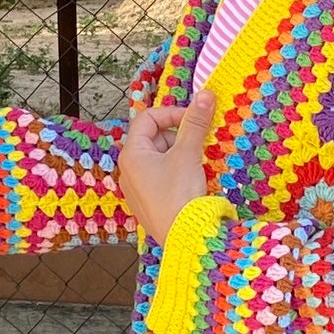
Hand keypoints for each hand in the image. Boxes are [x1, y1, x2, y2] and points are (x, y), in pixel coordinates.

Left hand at [118, 87, 217, 246]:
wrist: (184, 239)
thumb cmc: (180, 195)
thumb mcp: (188, 154)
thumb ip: (195, 123)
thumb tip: (205, 94)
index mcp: (131, 154)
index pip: (148, 118)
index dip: (172, 113)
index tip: (194, 118)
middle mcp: (129, 170)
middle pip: (154, 138)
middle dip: (178, 136)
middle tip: (199, 143)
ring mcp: (137, 189)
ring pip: (159, 158)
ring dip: (180, 154)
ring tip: (197, 163)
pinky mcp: (148, 203)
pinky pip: (161, 177)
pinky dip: (176, 172)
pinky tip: (191, 181)